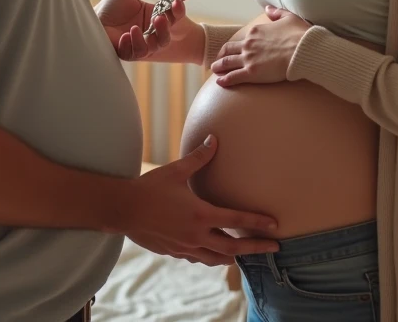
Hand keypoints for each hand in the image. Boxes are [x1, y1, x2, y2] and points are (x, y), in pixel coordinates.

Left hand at [95, 0, 189, 61]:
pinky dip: (133, 44)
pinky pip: (136, 53)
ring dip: (151, 37)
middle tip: (160, 17)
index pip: (172, 16)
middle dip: (166, 27)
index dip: (178, 8)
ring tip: (137, 27)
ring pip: (154, 46)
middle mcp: (149, 32)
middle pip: (167, 35)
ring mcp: (139, 43)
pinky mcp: (127, 52)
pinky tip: (125, 34)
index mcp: (152, 17)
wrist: (92, 18)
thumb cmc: (110, 6)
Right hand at [118, 135, 278, 265]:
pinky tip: (211, 253)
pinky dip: (209, 256)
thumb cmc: (149, 187)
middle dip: (256, 248)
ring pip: (216, 258)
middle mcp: (196, 235)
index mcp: (200, 214)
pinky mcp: (174, 252)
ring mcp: (185, 247)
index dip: (258, 222)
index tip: (275, 225)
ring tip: (245, 255)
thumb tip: (214, 139)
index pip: (236, 220)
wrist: (122, 210)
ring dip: (233, 257)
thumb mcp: (176, 171)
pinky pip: (197, 258)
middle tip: (274, 249)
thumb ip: (199, 157)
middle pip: (233, 248)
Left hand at [210, 5, 310, 86]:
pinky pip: (233, 76)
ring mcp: (248, 58)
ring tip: (214, 70)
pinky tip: (219, 82)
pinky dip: (224, 79)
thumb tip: (268, 9)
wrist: (302, 50)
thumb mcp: (289, 17)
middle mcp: (248, 44)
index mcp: (256, 31)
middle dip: (221, 55)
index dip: (236, 44)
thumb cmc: (299, 35)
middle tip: (217, 60)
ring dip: (219, 66)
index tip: (233, 49)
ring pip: (227, 62)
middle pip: (229, 49)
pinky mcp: (251, 73)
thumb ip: (277, 13)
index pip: (241, 38)